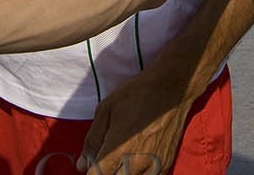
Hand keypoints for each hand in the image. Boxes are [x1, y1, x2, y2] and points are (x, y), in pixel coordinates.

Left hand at [77, 69, 191, 174]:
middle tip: (108, 154)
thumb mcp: (105, 110)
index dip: (92, 170)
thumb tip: (82, 165)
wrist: (171, 88)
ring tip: (123, 154)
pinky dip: (138, 171)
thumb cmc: (136, 94)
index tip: (93, 162)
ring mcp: (154, 166)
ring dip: (122, 171)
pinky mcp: (165, 165)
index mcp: (119, 149)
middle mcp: (137, 162)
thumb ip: (93, 141)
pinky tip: (135, 156)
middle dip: (107, 171)